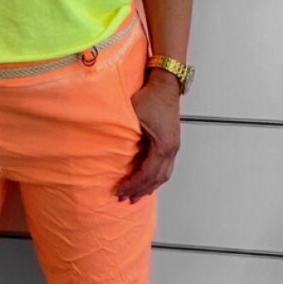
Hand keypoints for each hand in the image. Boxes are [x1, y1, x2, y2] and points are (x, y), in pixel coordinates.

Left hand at [114, 73, 181, 204]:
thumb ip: (124, 134)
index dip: (132, 184)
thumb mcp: (133, 116)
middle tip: (125, 200)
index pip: (146, 174)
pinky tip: (148, 181)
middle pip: (157, 179)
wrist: (166, 83)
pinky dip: (156, 178)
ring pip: (164, 175)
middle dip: (140, 191)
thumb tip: (109, 150)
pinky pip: (165, 167)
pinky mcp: (172, 142)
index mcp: (163, 146)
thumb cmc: (150, 97)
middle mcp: (171, 149)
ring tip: (137, 196)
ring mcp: (173, 146)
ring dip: (150, 187)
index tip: (118, 191)